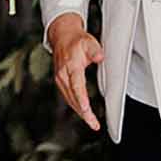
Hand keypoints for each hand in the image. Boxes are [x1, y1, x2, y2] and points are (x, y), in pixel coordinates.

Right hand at [49, 12, 103, 131]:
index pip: (76, 86)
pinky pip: (68, 97)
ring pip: (70, 100)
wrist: (61, 36)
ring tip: (91, 123)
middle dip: (83, 112)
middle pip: (73, 97)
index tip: (87, 109)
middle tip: (93, 124)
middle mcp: (63, 75)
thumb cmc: (75, 40)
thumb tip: (100, 57)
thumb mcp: (88, 41)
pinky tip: (83, 112)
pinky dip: (76, 106)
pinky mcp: (61, 82)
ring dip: (80, 112)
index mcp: (70, 66)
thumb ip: (94, 50)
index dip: (81, 99)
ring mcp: (60, 79)